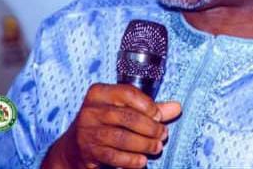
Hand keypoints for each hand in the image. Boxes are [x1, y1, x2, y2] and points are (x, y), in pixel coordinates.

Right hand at [41, 83, 181, 168]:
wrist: (75, 147)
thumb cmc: (107, 122)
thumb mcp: (125, 110)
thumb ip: (151, 108)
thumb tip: (177, 107)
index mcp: (99, 92)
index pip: (127, 93)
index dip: (147, 104)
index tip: (159, 116)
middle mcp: (90, 109)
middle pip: (126, 117)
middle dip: (149, 128)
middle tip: (163, 134)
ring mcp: (87, 131)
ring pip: (121, 138)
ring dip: (144, 144)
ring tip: (157, 147)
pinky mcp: (88, 151)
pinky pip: (113, 156)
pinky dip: (130, 160)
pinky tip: (142, 161)